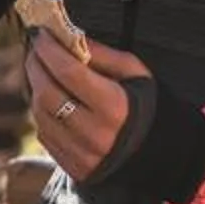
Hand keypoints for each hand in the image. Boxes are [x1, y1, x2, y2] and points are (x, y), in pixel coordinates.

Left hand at [26, 28, 149, 181]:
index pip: (68, 72)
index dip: (49, 50)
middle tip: (35, 50)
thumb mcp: (136, 74)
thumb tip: (69, 38)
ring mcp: (83, 155)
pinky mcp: (75, 169)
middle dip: (35, 67)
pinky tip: (52, 101)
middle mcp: (95, 134)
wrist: (169, 157)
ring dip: (35, 90)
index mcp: (114, 107)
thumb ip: (102, 55)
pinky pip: (46, 136)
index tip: (41, 34)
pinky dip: (44, 114)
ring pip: (41, 116)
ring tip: (42, 73)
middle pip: (47, 95)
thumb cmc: (152, 109)